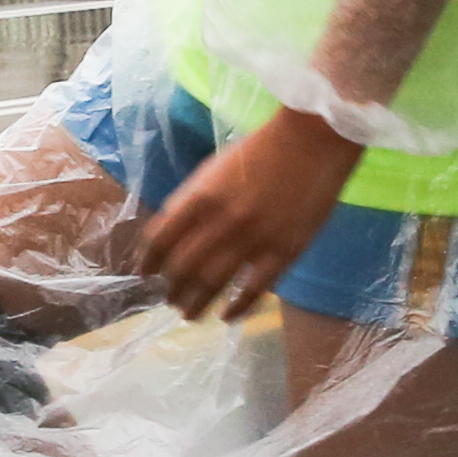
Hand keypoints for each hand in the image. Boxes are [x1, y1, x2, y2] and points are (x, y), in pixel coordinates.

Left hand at [136, 110, 362, 321]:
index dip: (148, 261)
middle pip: (184, 267)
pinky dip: (237, 307)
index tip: (145, 274)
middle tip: (170, 299)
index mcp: (200, 197)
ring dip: (196, 303)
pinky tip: (227, 316)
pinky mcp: (284, 251)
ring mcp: (254, 239)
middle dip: (172, 288)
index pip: (161, 239)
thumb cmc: (260, 152)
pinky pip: (254, 290)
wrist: (312, 141)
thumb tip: (171, 234)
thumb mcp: (214, 170)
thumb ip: (192, 201)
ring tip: (189, 314)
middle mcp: (222, 221)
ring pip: (214, 283)